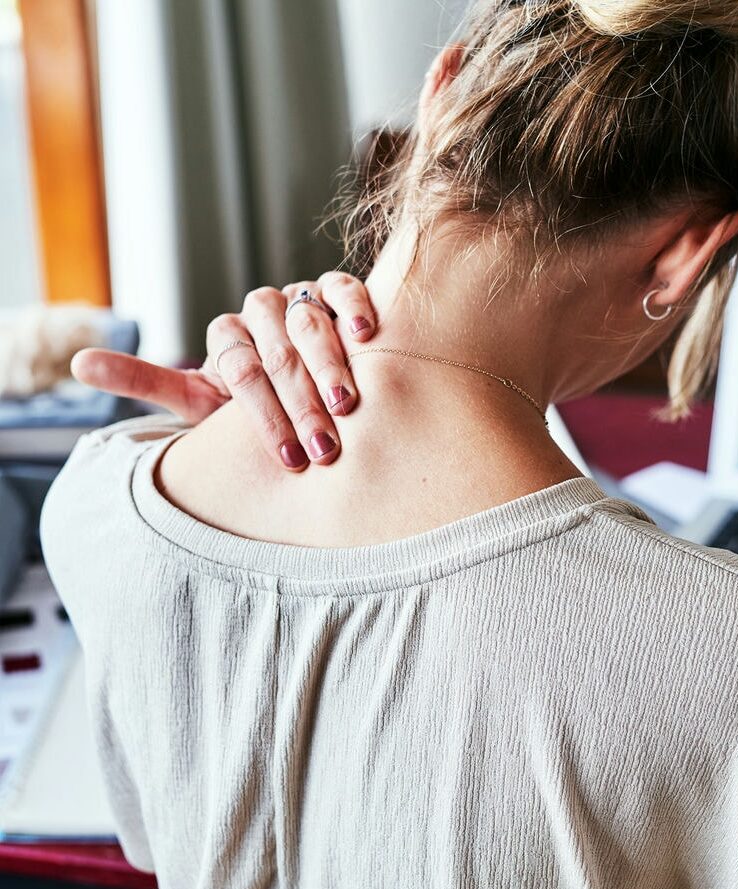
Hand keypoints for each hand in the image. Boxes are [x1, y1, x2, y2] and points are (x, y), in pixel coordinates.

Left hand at [69, 271, 376, 470]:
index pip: (240, 371)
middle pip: (276, 352)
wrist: (305, 389)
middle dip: (301, 404)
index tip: (287, 458)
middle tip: (323, 447)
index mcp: (225, 337)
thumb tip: (76, 364)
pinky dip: (354, 308)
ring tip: (348, 404)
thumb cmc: (249, 407)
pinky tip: (366, 336)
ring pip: (308, 321)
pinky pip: (342, 287)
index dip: (263, 416)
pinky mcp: (332, 289)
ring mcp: (296, 298)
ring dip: (330, 365)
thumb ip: (146, 382)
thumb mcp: (198, 401)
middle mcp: (258, 312)